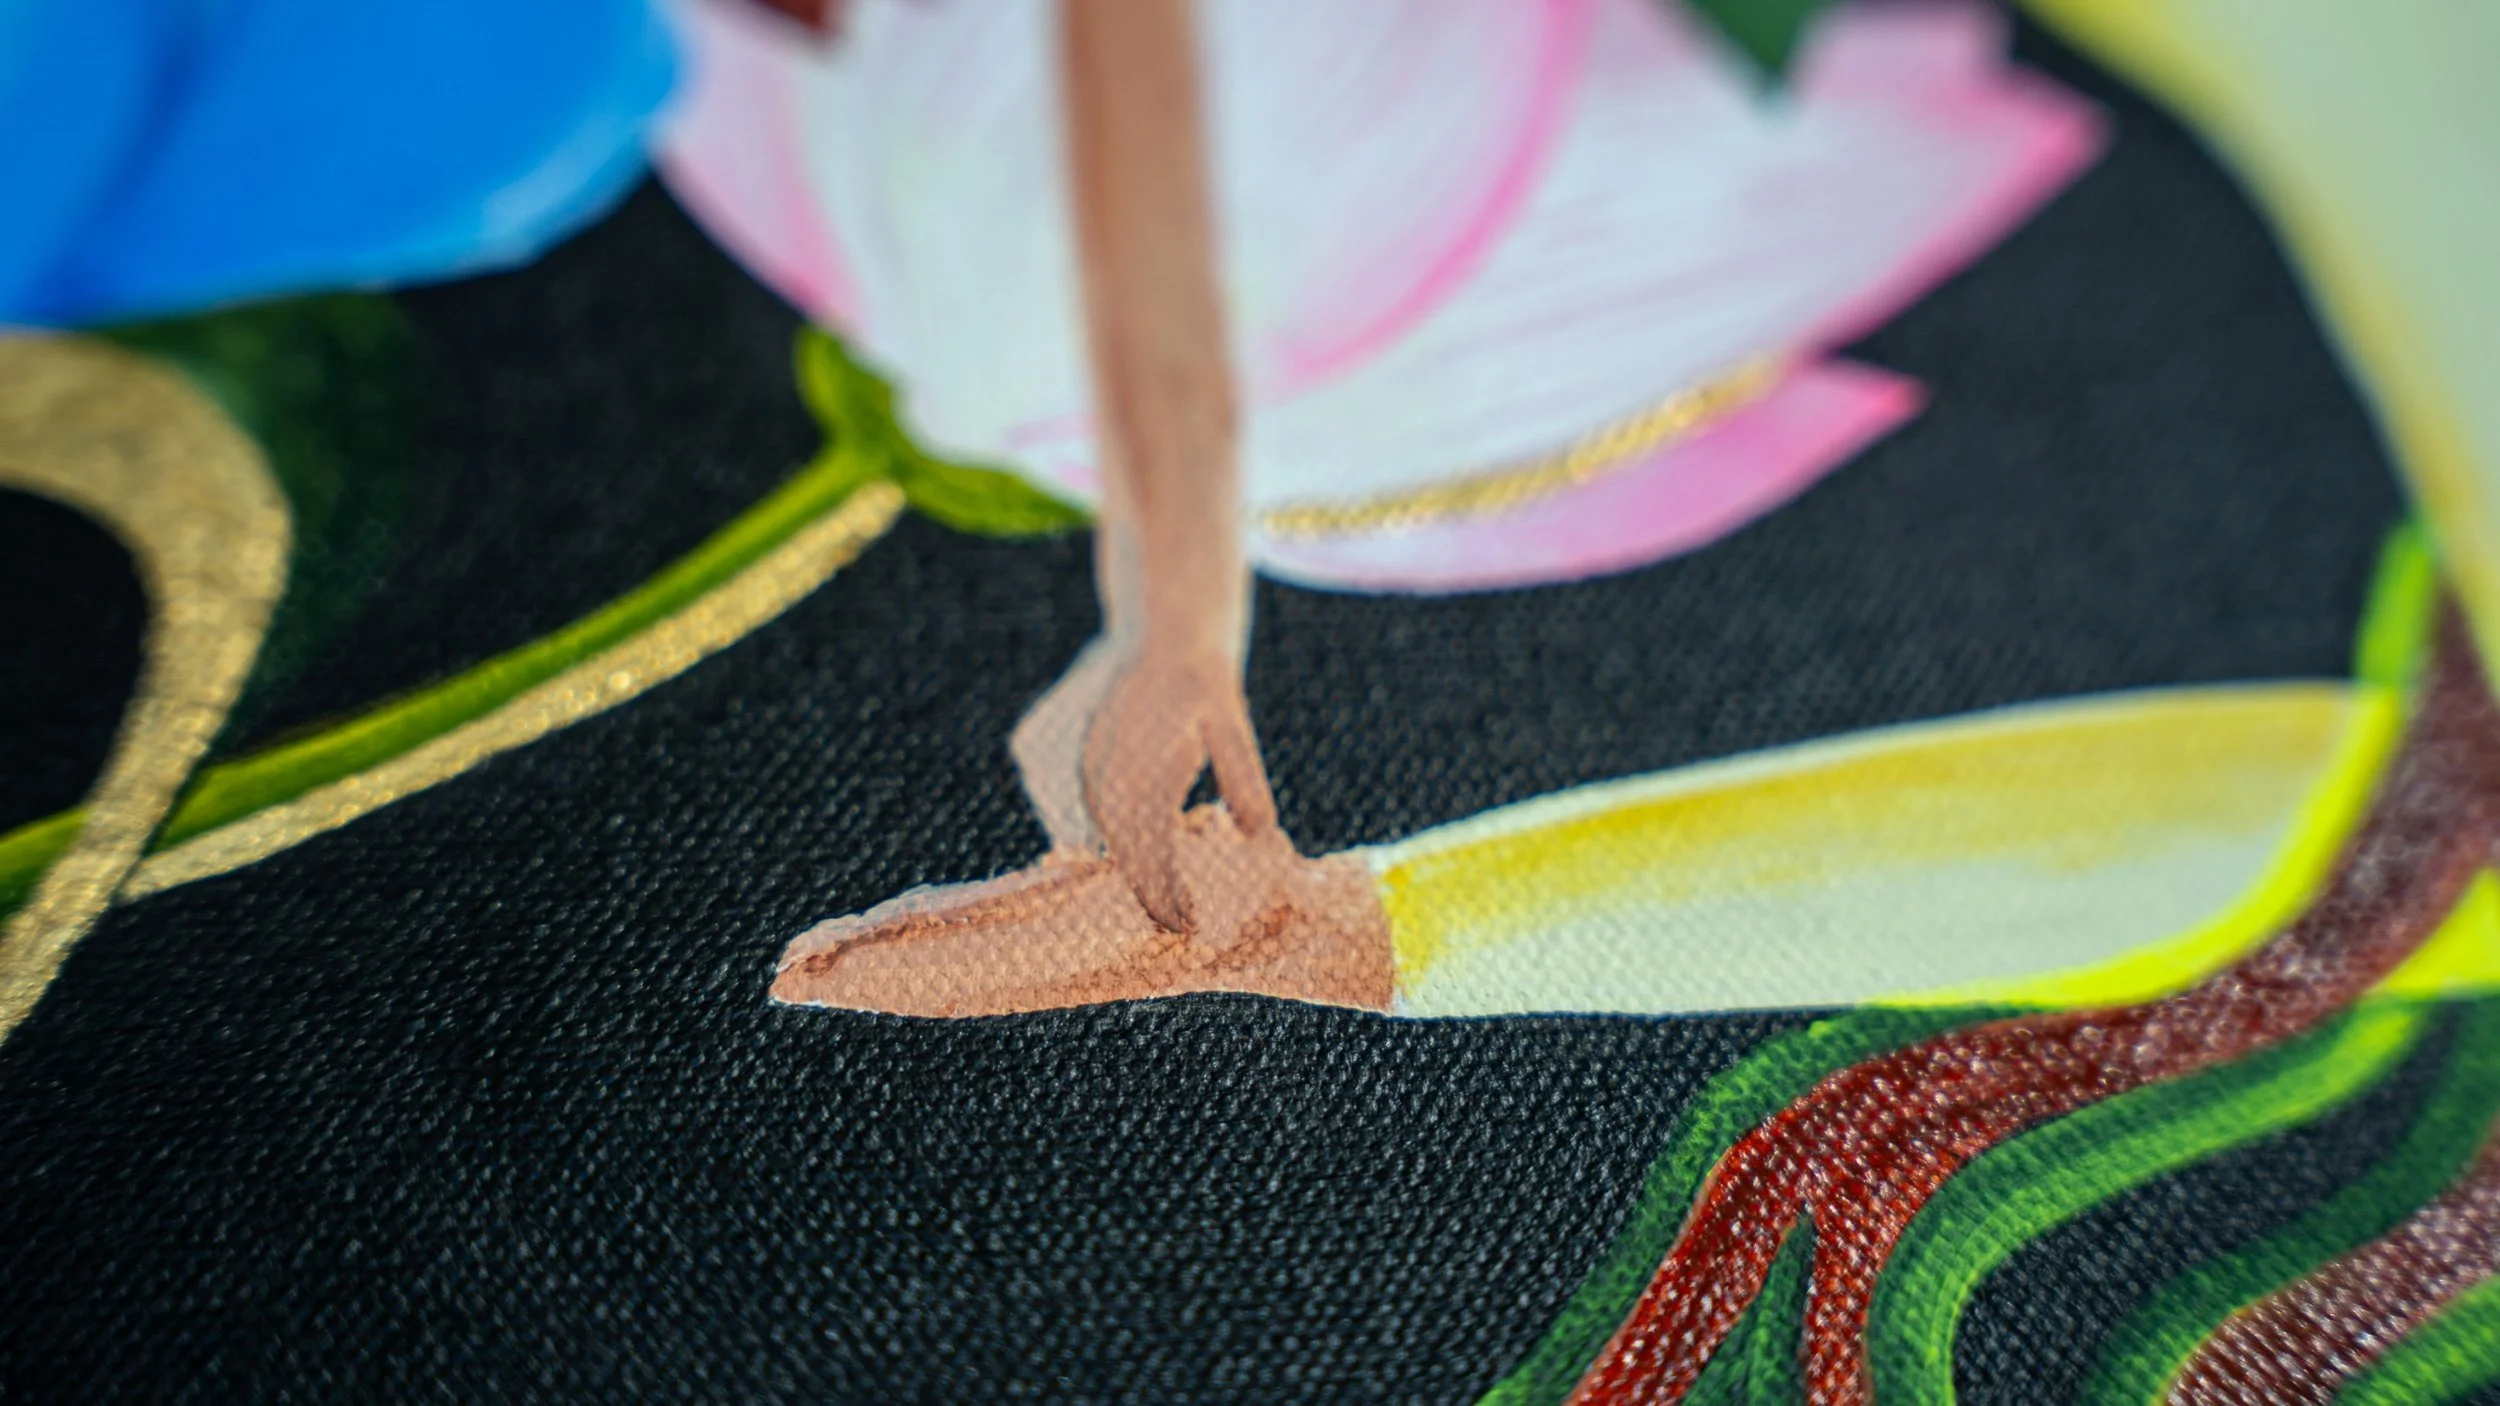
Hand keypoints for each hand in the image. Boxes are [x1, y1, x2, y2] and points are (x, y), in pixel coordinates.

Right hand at [1079, 642, 1277, 932]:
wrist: (1157, 627)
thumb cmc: (1202, 682)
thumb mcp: (1233, 727)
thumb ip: (1244, 782)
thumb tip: (1260, 835)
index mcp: (1141, 770)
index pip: (1148, 857)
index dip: (1164, 897)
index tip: (1185, 926)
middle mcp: (1092, 769)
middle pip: (1112, 850)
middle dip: (1141, 888)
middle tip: (1171, 919)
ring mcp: (1056, 759)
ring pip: (1078, 829)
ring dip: (1109, 854)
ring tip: (1149, 882)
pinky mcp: (1033, 746)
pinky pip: (1057, 802)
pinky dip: (1079, 820)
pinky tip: (1103, 832)